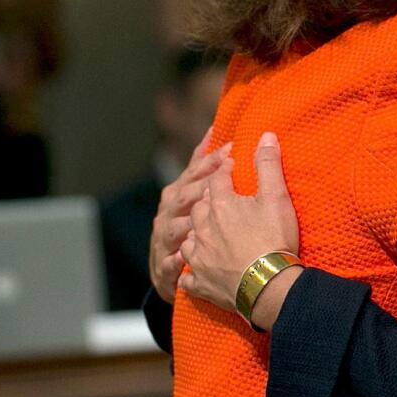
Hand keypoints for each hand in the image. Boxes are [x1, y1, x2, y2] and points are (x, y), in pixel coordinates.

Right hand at [149, 128, 229, 303]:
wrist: (166, 268)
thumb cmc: (187, 222)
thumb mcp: (193, 191)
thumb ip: (204, 164)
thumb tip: (215, 129)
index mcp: (179, 192)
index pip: (195, 172)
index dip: (212, 160)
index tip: (232, 148)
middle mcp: (169, 211)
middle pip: (186, 195)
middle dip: (203, 186)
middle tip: (225, 178)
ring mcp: (164, 237)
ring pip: (176, 227)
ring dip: (189, 222)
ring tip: (206, 218)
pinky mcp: (164, 264)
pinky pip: (168, 261)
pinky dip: (174, 260)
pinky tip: (183, 258)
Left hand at [179, 133, 299, 325]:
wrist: (267, 285)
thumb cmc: (273, 238)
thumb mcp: (276, 197)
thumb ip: (268, 165)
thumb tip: (265, 135)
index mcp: (220, 205)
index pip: (218, 179)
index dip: (225, 170)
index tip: (231, 165)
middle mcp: (203, 228)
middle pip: (199, 208)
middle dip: (207, 200)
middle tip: (219, 199)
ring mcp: (199, 257)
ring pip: (189, 240)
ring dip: (196, 234)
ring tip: (205, 234)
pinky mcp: (201, 282)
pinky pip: (188, 276)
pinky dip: (189, 273)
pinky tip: (191, 273)